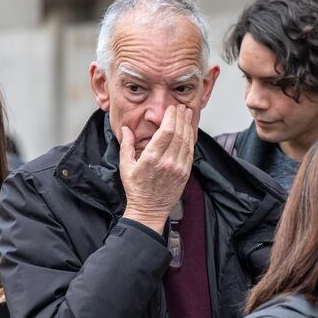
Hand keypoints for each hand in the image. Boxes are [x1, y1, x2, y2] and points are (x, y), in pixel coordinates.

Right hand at [120, 105, 194, 233]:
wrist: (148, 210)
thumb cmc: (135, 189)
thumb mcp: (125, 166)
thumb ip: (127, 145)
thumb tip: (126, 128)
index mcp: (151, 158)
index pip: (166, 131)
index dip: (171, 117)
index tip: (171, 108)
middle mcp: (167, 162)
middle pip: (178, 133)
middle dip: (181, 118)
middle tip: (182, 107)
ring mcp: (178, 168)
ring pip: (186, 141)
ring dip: (188, 126)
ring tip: (187, 114)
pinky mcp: (185, 174)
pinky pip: (190, 152)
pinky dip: (191, 139)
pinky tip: (190, 131)